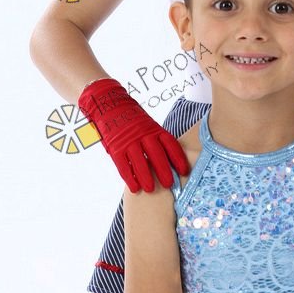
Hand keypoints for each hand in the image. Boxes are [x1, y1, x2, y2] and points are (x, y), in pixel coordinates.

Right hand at [77, 77, 189, 192]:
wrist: (109, 104)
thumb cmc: (131, 119)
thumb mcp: (147, 124)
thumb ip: (154, 139)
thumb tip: (168, 160)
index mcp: (153, 128)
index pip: (169, 143)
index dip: (178, 157)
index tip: (184, 171)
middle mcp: (143, 134)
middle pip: (156, 153)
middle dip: (164, 169)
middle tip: (170, 184)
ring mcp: (129, 140)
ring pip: (139, 161)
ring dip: (146, 176)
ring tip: (151, 189)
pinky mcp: (115, 147)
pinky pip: (123, 165)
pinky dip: (129, 177)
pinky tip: (134, 187)